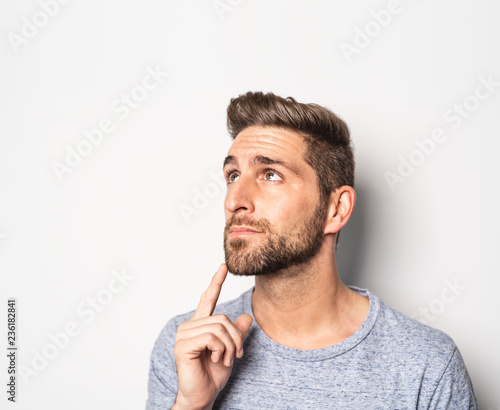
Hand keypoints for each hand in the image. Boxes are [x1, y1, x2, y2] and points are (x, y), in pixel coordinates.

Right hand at [173, 263, 252, 409]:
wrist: (202, 396)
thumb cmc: (213, 375)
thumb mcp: (231, 351)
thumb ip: (236, 333)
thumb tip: (247, 317)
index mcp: (200, 325)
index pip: (208, 299)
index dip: (216, 282)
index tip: (223, 266)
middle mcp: (189, 327)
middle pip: (223, 318)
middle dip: (235, 339)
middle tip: (235, 356)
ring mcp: (184, 335)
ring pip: (219, 328)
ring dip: (229, 347)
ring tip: (224, 360)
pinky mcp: (183, 345)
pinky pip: (212, 338)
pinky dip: (220, 350)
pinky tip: (214, 359)